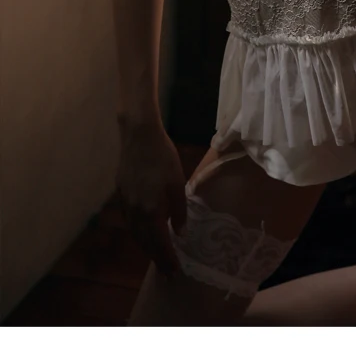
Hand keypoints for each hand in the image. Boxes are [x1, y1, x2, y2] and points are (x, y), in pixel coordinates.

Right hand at [116, 120, 187, 277]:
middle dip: (156, 259)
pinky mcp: (121, 196)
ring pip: (135, 235)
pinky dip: (138, 234)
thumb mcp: (178, 185)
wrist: (139, 138)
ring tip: (156, 257)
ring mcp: (125, 206)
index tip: (174, 272)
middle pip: (145, 243)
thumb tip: (180, 233)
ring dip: (146, 248)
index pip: (160, 243)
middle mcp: (135, 214)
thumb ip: (179, 211)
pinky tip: (144, 234)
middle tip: (166, 272)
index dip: (167, 259)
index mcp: (151, 212)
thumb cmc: (164, 159)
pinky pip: (130, 224)